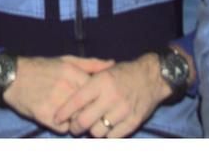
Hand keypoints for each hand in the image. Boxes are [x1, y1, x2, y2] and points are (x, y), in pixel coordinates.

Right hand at [0, 55, 112, 132]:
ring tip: (74, 116)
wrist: (12, 76)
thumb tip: (112, 64)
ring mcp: (54, 103)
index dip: (99, 100)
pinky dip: (64, 127)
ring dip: (78, 121)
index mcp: (72, 73)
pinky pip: (63, 129)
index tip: (99, 102)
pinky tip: (61, 119)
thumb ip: (91, 64)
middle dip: (90, 113)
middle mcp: (65, 88)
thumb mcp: (66, 60)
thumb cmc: (42, 67)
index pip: (97, 93)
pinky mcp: (44, 116)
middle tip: (88, 112)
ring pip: (78, 121)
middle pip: (89, 109)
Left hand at [54, 53, 173, 138]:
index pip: (77, 101)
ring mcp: (123, 110)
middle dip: (75, 127)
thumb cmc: (123, 74)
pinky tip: (106, 127)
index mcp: (101, 81)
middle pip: (84, 121)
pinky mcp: (133, 122)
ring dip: (92, 130)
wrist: (151, 77)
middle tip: (73, 126)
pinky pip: (113, 137)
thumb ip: (86, 83)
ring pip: (97, 132)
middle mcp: (112, 96)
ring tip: (92, 125)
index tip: (57, 118)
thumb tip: (67, 99)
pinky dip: (107, 134)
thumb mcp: (103, 71)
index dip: (64, 112)